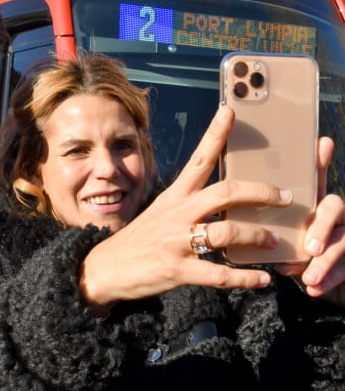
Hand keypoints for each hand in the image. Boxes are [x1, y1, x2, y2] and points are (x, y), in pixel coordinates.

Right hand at [81, 105, 289, 308]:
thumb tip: (220, 203)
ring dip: (257, 236)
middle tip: (284, 197)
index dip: (216, 135)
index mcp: (173, 197)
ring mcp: (177, 242)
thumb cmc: (136, 241)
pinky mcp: (177, 270)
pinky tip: (261, 279)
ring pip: (228, 233)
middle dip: (261, 192)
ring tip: (272, 240)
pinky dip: (245, 278)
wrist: (105, 269)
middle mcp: (177, 214)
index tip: (231, 111)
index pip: (198, 160)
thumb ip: (186, 206)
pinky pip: (219, 274)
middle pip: (225, 193)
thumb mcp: (158, 214)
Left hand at [276, 137, 344, 305]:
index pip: (315, 180)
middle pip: (335, 207)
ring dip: (326, 261)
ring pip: (344, 241)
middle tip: (309, 246)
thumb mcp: (277, 234)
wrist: (314, 282)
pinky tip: (313, 289)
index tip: (320, 143)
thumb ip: (264, 222)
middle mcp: (331, 215)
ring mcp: (343, 235)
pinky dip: (328, 281)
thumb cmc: (288, 252)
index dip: (319, 163)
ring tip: (307, 276)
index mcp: (310, 204)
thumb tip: (232, 218)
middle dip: (323, 226)